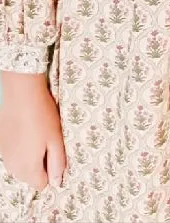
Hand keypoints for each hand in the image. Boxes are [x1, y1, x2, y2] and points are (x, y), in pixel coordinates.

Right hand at [0, 72, 65, 190]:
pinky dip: (19, 146)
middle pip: (30, 177)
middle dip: (40, 164)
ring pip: (20, 165)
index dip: (51, 170)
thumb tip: (57, 182)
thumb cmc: (42, 114)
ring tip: (37, 133)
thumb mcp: (56, 139)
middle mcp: (13, 166)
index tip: (55, 153)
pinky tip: (25, 129)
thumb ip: (57, 163)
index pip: (42, 184)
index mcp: (28, 168)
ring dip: (29, 155)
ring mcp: (4, 154)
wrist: (20, 91)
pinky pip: (12, 153)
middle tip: (48, 141)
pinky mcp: (0, 142)